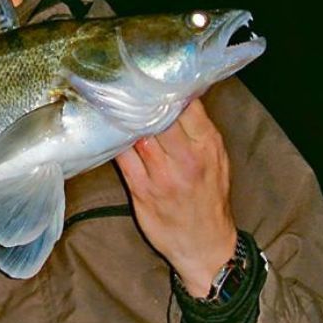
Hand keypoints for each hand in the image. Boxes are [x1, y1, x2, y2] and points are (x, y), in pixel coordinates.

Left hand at [114, 99, 237, 296]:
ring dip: (123, 118)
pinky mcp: (141, 189)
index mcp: (208, 147)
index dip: (166, 89)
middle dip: (140, 100)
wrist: (205, 246)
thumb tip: (179, 96)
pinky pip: (121, 157)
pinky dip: (113, 140)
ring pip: (136, 134)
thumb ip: (199, 130)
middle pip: (158, 118)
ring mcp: (162, 175)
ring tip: (110, 101)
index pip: (187, 107)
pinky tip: (105, 129)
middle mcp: (186, 160)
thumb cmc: (210, 197)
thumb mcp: (217, 160)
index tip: (150, 77)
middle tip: (123, 84)